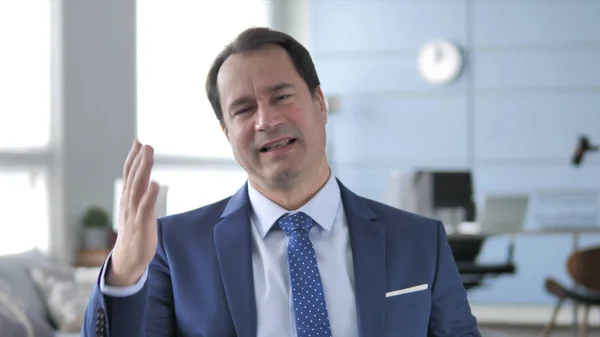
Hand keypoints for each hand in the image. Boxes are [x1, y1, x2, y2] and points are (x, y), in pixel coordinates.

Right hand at [107, 140, 159, 285]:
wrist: (128, 257)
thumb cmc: (135, 230)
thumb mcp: (135, 208)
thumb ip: (139, 193)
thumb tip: (146, 179)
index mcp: (127, 197)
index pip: (129, 173)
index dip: (133, 157)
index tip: (139, 142)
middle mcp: (128, 201)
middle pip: (133, 177)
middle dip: (139, 159)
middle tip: (145, 144)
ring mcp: (133, 211)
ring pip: (138, 187)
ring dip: (143, 170)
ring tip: (148, 156)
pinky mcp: (141, 222)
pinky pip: (145, 206)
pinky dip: (150, 194)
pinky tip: (156, 183)